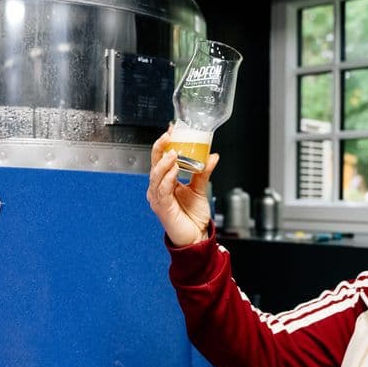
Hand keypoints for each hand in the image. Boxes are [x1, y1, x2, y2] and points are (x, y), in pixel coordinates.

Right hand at [147, 126, 219, 246]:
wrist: (196, 237)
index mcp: (165, 182)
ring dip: (164, 163)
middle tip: (169, 135)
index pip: (161, 159)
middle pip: (155, 164)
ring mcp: (158, 198)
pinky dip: (168, 178)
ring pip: (156, 176)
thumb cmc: (193, 216)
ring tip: (173, 152)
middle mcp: (159, 188)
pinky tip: (174, 170)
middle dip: (161, 148)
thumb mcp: (200, 188)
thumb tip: (212, 155)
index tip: (172, 129)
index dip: (164, 144)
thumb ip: (204, 172)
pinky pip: (162, 190)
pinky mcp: (162, 207)